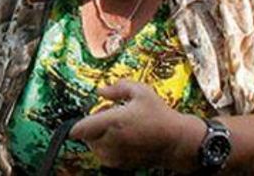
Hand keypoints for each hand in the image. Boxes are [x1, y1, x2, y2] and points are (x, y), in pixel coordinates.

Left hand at [70, 81, 201, 171]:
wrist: (177, 141)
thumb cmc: (160, 115)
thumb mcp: (141, 91)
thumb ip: (118, 87)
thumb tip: (101, 91)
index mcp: (113, 122)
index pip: (80, 129)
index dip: (76, 123)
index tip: (84, 116)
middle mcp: (112, 141)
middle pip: (86, 137)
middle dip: (92, 125)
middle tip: (109, 114)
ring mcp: (116, 155)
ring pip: (94, 147)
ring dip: (99, 137)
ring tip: (116, 127)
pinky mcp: (122, 164)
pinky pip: (105, 156)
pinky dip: (107, 147)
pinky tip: (122, 138)